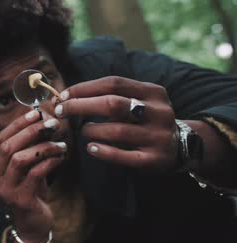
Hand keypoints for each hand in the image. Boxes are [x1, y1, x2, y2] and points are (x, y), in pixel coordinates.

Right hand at [0, 110, 66, 242]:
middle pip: (8, 147)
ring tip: (60, 144)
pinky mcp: (19, 199)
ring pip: (20, 159)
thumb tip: (42, 118)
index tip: (35, 113)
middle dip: (30, 132)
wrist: (33, 221)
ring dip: (43, 147)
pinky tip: (61, 157)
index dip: (17, 124)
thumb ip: (28, 146)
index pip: (0, 139)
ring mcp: (3, 191)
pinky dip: (50, 162)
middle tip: (51, 124)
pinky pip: (35, 173)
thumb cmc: (30, 189)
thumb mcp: (26, 166)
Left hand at [54, 76, 177, 170]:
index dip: (85, 88)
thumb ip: (112, 96)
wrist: (182, 147)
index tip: (64, 95)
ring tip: (84, 131)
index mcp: (153, 92)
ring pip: (116, 130)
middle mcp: (159, 112)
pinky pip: (124, 156)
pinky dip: (103, 151)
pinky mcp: (155, 159)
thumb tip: (68, 95)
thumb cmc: (146, 119)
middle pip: (112, 104)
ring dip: (91, 130)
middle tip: (61, 111)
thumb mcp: (139, 101)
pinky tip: (91, 148)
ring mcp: (158, 136)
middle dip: (80, 106)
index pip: (113, 83)